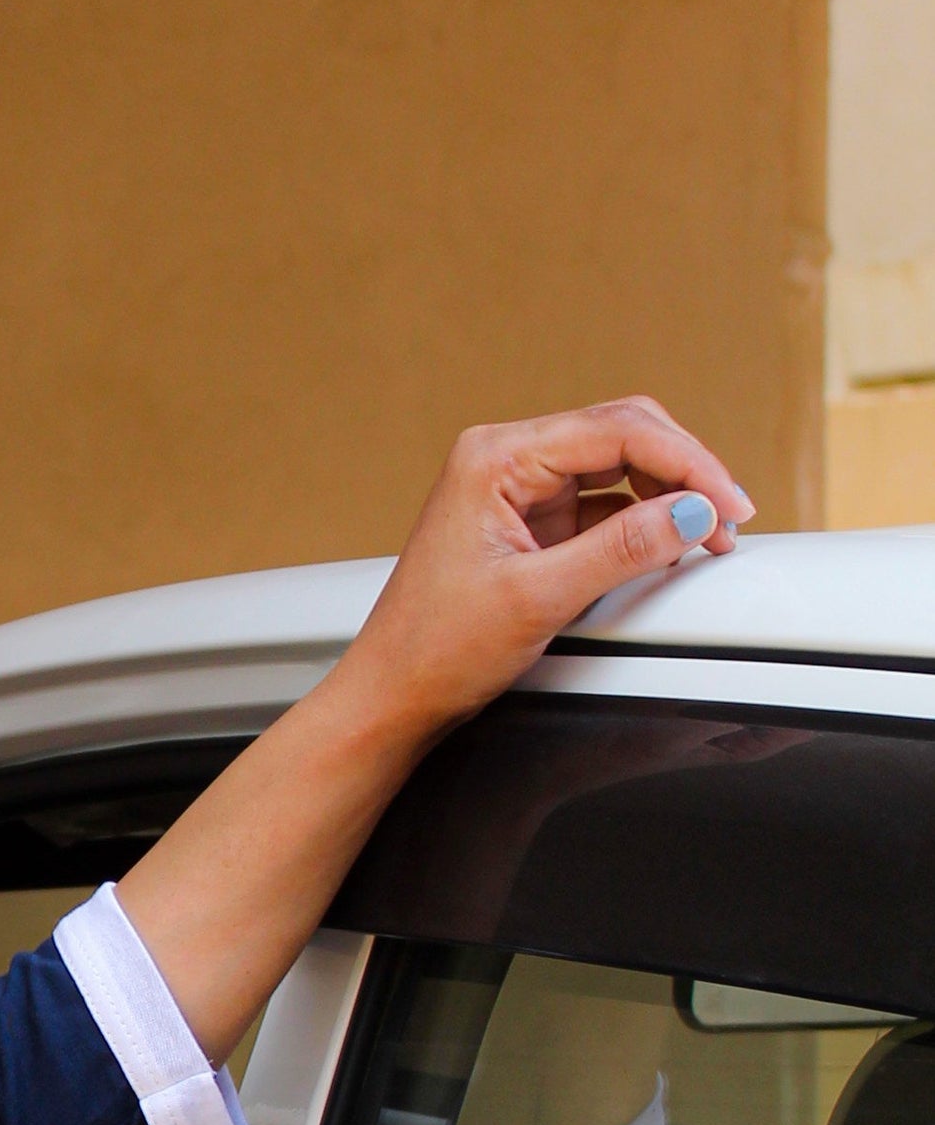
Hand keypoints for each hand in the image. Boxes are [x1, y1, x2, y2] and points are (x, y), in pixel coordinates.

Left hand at [327, 397, 753, 748]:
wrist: (393, 694)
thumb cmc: (436, 648)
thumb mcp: (539, 598)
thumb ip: (623, 549)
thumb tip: (696, 512)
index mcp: (494, 458)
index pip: (617, 430)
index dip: (688, 463)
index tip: (730, 505)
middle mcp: (504, 460)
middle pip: (624, 435)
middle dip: (683, 471)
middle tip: (728, 519)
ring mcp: (517, 490)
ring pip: (619, 466)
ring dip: (668, 495)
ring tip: (707, 536)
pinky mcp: (530, 523)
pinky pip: (603, 504)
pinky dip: (643, 521)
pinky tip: (669, 546)